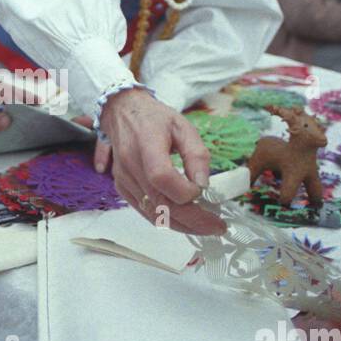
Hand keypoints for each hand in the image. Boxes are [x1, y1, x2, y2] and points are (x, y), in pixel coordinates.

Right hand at [99, 88, 223, 235]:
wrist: (122, 113)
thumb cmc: (155, 119)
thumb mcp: (183, 127)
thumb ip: (196, 154)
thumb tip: (203, 185)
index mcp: (146, 143)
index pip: (161, 177)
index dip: (184, 191)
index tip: (203, 191)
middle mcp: (130, 165)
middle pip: (160, 203)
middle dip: (192, 220)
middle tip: (217, 226)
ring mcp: (124, 180)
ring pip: (153, 213)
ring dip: (182, 225)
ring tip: (206, 226)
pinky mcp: (123, 189)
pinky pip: (146, 212)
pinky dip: (168, 220)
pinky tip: (186, 220)